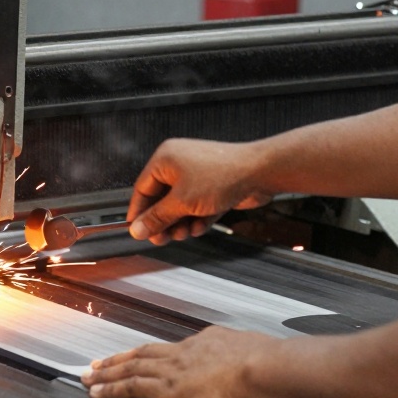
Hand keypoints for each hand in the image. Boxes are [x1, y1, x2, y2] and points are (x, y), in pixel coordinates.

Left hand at [81, 326, 275, 397]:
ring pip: (131, 368)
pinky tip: (96, 393)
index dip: (154, 353)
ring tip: (89, 376)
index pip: (173, 348)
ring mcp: (174, 370)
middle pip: (144, 353)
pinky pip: (130, 388)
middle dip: (120, 358)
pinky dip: (111, 389)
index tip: (142, 355)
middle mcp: (186, 352)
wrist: (264, 369)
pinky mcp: (168, 389)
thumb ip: (249, 360)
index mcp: (208, 342)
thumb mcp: (257, 354)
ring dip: (107, 372)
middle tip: (99, 361)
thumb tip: (259, 363)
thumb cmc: (269, 366)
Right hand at [128, 139, 271, 244]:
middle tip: (161, 238)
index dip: (139, 212)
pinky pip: (198, 206)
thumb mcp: (182, 202)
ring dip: (180, 222)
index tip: (137, 231)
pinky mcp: (213, 186)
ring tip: (183, 233)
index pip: (142, 189)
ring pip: (181, 205)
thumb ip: (157, 218)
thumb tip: (138, 229)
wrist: (260, 172)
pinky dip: (197, 218)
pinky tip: (199, 227)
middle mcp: (179, 164)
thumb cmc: (222, 176)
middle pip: (161, 200)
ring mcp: (198, 175)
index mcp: (165, 159)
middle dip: (163, 221)